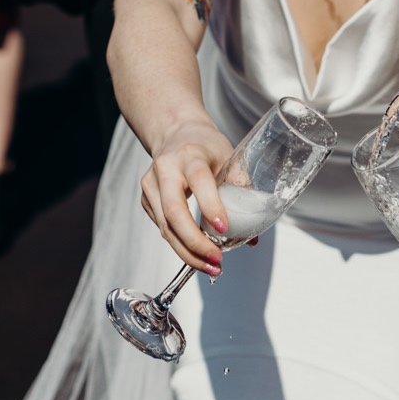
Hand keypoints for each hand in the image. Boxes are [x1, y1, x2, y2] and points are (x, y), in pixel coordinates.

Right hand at [139, 117, 234, 274]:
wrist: (175, 133)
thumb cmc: (205, 146)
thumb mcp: (228, 157)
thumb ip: (240, 191)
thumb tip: (252, 234)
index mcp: (190, 154)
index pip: (199, 180)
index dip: (210, 206)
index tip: (223, 228)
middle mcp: (166, 169)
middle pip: (174, 212)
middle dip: (196, 242)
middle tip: (217, 260)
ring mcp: (151, 185)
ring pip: (165, 227)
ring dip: (188, 252)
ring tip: (211, 266)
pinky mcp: (146, 199)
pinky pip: (162, 228)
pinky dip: (180, 245)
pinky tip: (197, 254)